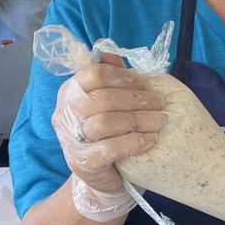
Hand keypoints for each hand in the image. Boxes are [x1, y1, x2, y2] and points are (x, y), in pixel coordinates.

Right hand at [51, 53, 165, 220]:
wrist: (106, 177)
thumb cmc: (112, 134)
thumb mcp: (112, 103)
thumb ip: (110, 77)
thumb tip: (105, 46)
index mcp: (70, 93)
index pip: (89, 74)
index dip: (119, 75)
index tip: (142, 81)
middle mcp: (64, 114)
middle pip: (99, 98)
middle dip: (134, 99)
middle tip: (159, 103)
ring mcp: (71, 140)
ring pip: (103, 122)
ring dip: (137, 120)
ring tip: (159, 122)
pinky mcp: (82, 163)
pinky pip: (109, 148)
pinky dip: (133, 142)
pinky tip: (150, 140)